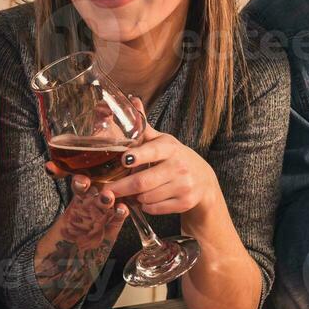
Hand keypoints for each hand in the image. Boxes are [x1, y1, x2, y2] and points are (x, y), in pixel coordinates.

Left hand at [101, 124, 222, 218]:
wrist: (203, 180)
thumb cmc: (174, 157)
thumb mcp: (162, 141)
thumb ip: (143, 126)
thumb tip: (131, 99)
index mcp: (169, 148)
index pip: (152, 152)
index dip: (137, 156)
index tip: (123, 159)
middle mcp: (178, 166)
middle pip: (142, 182)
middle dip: (120, 187)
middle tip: (105, 191)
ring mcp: (183, 186)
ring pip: (146, 197)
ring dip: (133, 198)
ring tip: (127, 193)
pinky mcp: (184, 203)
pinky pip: (154, 209)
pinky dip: (144, 206)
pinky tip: (144, 200)